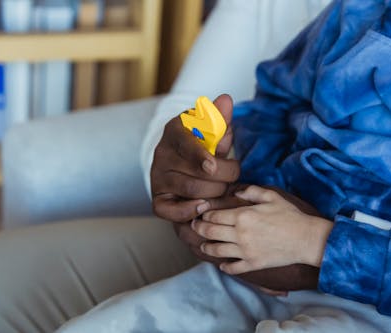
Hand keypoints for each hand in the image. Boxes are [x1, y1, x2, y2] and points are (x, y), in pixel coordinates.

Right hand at [151, 94, 239, 222]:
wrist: (183, 163)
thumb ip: (220, 118)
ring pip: (191, 191)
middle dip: (223, 177)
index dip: (199, 156)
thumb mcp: (212, 129)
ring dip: (215, 193)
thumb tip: (225, 100)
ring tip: (224, 188)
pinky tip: (204, 206)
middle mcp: (161, 154)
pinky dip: (189, 211)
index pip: (184, 143)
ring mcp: (157, 178)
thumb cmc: (203, 144)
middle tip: (233, 176)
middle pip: (196, 173)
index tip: (214, 166)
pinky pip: (171, 211)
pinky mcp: (158, 200)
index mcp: (174, 131)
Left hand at [177, 184, 322, 290]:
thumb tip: (236, 191)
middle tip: (194, 227)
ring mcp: (245, 251)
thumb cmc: (290, 216)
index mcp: (243, 216)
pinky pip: (233, 268)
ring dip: (207, 247)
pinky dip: (225, 266)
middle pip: (210, 232)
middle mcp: (240, 234)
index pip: (214, 216)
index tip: (201, 215)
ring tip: (204, 245)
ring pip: (217, 250)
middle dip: (199, 229)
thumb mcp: (271, 196)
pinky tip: (222, 264)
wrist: (306, 239)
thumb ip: (251, 191)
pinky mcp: (253, 263)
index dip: (204, 215)